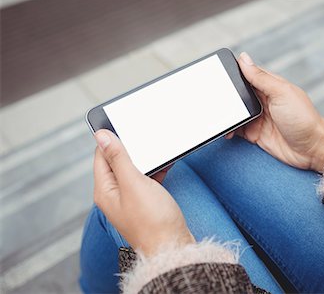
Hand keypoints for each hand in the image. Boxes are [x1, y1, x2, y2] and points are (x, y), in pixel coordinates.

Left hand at [93, 129, 193, 255]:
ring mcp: (130, 200)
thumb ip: (118, 158)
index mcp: (105, 190)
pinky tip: (165, 167)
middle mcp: (114, 195)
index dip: (112, 139)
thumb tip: (101, 136)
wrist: (173, 247)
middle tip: (144, 139)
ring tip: (157, 153)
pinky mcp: (145, 204)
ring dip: (145, 161)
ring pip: (134, 171)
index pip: (101, 155)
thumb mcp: (134, 183)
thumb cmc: (153, 220)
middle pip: (117, 162)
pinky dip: (154, 172)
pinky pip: (146, 181)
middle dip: (131, 150)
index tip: (125, 126)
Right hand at [227, 52, 323, 172]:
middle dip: (226, 96)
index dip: (233, 73)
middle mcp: (263, 100)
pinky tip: (227, 131)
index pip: (247, 74)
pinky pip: (237, 129)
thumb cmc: (303, 119)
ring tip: (219, 116)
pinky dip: (229, 130)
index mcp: (270, 86)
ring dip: (227, 114)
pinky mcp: (255, 133)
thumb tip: (243, 58)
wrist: (312, 149)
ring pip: (235, 112)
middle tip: (214, 98)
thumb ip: (261, 77)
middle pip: (238, 94)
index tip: (217, 72)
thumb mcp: (281, 93)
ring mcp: (258, 117)